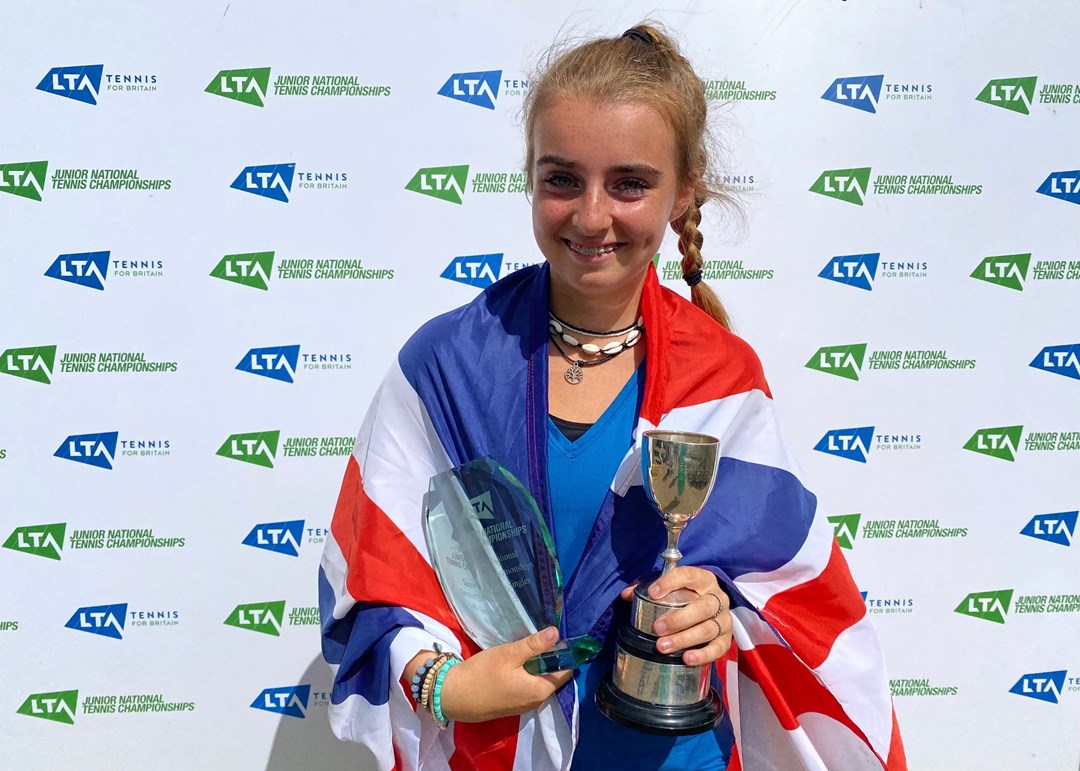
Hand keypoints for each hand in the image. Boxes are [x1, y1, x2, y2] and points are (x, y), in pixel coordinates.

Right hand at [436, 627, 572, 721]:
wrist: (453, 696)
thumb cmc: (482, 674)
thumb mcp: (509, 654)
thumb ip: (534, 645)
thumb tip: (557, 633)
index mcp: (540, 691)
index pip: (565, 672)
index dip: (564, 654)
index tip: (557, 636)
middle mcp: (536, 702)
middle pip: (553, 677)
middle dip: (549, 659)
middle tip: (538, 638)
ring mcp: (524, 706)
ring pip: (539, 681)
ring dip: (536, 666)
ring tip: (527, 648)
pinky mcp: (512, 705)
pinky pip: (528, 687)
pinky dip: (526, 674)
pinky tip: (516, 663)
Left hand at [619, 566, 731, 666]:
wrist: (712, 609)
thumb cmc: (687, 596)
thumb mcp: (671, 587)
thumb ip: (648, 588)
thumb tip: (626, 595)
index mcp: (703, 580)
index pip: (688, 576)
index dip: (670, 582)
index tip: (653, 593)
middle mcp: (717, 598)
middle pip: (703, 607)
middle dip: (679, 619)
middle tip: (657, 628)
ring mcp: (724, 619)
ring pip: (708, 628)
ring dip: (685, 639)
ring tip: (663, 646)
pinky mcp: (726, 638)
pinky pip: (718, 648)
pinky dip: (703, 654)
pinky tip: (687, 658)